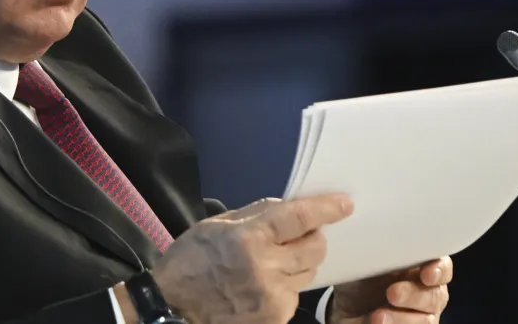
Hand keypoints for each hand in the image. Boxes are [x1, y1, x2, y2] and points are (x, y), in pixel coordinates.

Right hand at [152, 194, 353, 323]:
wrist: (172, 308)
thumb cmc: (190, 261)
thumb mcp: (217, 224)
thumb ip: (256, 215)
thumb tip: (289, 208)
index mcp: (249, 239)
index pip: (299, 219)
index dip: (326, 209)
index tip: (345, 204)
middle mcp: (266, 268)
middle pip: (315, 249)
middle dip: (313, 238)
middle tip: (297, 236)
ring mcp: (273, 298)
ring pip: (309, 273)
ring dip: (299, 263)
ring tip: (272, 262)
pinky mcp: (275, 319)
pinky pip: (295, 295)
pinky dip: (286, 285)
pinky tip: (263, 284)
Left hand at [330, 257, 452, 323]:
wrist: (338, 310)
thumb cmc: (357, 279)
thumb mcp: (360, 261)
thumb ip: (375, 249)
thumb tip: (372, 230)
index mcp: (417, 266)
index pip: (440, 265)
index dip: (439, 269)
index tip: (427, 274)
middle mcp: (423, 291)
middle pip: (436, 294)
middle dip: (415, 295)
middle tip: (392, 293)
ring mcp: (418, 316)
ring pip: (427, 320)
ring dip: (403, 318)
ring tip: (378, 316)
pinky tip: (377, 323)